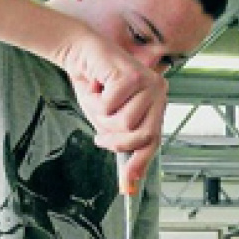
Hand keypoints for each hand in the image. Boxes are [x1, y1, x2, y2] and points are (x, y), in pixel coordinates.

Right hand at [61, 30, 166, 183]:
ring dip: (102, 116)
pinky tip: (96, 85)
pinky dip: (96, 100)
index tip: (127, 187)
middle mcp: (158, 93)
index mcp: (156, 104)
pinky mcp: (133, 76)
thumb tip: (129, 180)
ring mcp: (149, 83)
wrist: (80, 52)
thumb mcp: (108, 121)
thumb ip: (121, 143)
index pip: (153, 142)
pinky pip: (110, 107)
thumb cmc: (95, 85)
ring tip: (99, 99)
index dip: (139, 165)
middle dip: (116, 141)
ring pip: (124, 124)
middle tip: (100, 136)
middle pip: (141, 137)